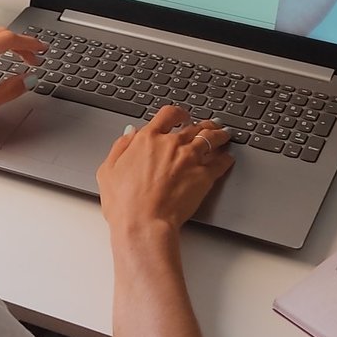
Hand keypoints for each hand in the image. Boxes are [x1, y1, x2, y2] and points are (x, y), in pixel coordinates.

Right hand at [97, 105, 233, 236]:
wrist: (144, 222)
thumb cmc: (124, 203)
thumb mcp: (108, 170)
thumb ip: (120, 147)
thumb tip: (129, 133)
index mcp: (148, 139)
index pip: (168, 114)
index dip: (178, 113)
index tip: (182, 116)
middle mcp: (171, 144)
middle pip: (194, 126)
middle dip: (203, 125)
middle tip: (209, 126)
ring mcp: (190, 158)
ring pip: (211, 138)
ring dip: (219, 135)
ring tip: (223, 135)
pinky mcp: (204, 176)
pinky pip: (221, 162)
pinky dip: (226, 159)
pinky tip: (228, 159)